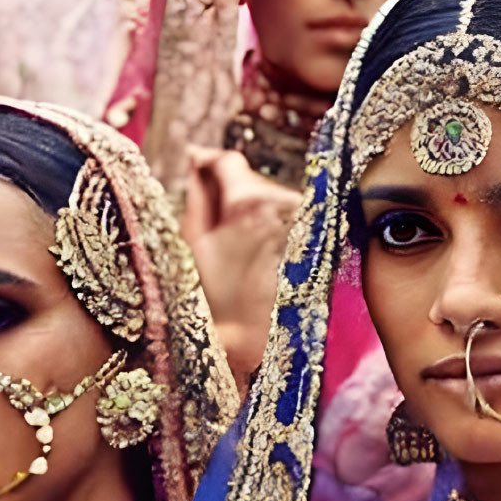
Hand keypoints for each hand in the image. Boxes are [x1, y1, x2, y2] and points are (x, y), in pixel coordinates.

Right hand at [183, 149, 301, 381]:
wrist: (251, 341)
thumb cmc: (215, 299)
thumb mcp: (192, 243)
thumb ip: (196, 194)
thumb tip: (197, 159)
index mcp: (247, 205)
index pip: (229, 160)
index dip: (209, 162)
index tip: (196, 166)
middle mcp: (279, 207)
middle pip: (249, 178)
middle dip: (229, 190)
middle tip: (210, 217)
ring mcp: (298, 223)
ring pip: (266, 196)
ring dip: (248, 209)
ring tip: (233, 244)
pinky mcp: (308, 238)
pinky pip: (281, 217)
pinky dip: (265, 225)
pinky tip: (254, 253)